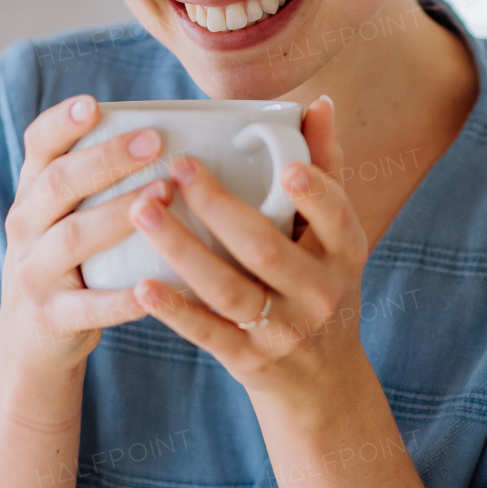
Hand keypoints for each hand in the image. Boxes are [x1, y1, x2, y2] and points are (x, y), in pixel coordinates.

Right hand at [0, 95, 168, 375]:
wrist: (31, 340)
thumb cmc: (67, 263)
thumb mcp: (63, 217)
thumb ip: (96, 180)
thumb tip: (171, 132)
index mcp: (32, 194)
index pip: (37, 146)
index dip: (62, 123)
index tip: (93, 104)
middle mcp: (25, 227)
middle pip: (58, 184)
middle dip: (106, 160)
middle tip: (154, 142)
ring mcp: (34, 273)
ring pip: (73, 238)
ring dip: (118, 215)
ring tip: (163, 196)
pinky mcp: (50, 317)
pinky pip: (90, 306)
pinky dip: (122, 298)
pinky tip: (154, 286)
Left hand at [126, 97, 369, 404]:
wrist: (321, 384)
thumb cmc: (320, 286)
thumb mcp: (335, 238)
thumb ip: (326, 169)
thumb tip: (318, 103)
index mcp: (343, 254)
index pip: (336, 218)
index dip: (315, 194)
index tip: (286, 165)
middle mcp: (317, 293)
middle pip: (266, 249)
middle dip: (219, 208)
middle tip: (177, 169)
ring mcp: (282, 330)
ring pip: (228, 289)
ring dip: (183, 250)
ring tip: (143, 212)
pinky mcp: (248, 360)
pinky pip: (208, 334)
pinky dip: (176, 311)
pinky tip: (143, 285)